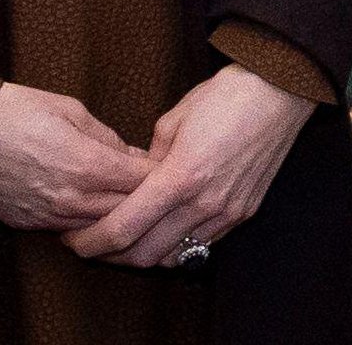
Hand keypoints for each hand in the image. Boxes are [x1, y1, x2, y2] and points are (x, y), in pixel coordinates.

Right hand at [0, 81, 149, 231]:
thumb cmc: (9, 108)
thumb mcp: (66, 106)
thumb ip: (103, 134)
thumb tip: (127, 153)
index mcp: (85, 164)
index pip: (141, 182)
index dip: (159, 175)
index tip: (171, 168)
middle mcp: (70, 198)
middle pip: (125, 213)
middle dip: (145, 202)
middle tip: (158, 191)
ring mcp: (48, 216)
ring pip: (98, 230)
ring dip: (115, 218)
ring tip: (127, 204)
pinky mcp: (27, 224)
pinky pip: (67, 231)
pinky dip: (84, 223)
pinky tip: (89, 209)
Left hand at [62, 65, 314, 267]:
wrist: (276, 94)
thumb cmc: (222, 97)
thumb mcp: (173, 119)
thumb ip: (150, 155)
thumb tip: (138, 175)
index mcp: (179, 177)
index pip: (125, 227)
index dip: (95, 242)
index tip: (75, 241)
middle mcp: (203, 204)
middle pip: (146, 255)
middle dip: (113, 256)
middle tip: (92, 245)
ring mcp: (226, 214)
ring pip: (175, 257)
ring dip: (145, 255)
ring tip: (124, 242)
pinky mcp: (242, 215)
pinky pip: (203, 245)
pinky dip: (177, 247)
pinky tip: (163, 233)